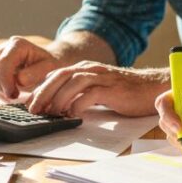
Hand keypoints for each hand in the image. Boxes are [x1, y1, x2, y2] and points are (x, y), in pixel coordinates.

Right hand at [0, 36, 60, 99]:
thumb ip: (35, 73)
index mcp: (17, 44)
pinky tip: (8, 94)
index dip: (5, 80)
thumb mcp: (50, 69)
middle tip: (12, 97)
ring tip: (12, 97)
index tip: (13, 94)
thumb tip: (18, 80)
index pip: (3, 62)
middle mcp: (3, 48)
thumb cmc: (49, 66)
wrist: (47, 65)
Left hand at [27, 62, 166, 116]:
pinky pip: (92, 93)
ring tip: (51, 112)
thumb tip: (58, 107)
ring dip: (59, 98)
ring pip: (74, 82)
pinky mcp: (113, 88)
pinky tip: (73, 114)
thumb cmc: (123, 92)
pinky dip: (79, 103)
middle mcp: (92, 69)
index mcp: (85, 69)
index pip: (56, 74)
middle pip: (61, 76)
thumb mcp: (97, 90)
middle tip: (34, 109)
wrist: (151, 87)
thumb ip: (80, 93)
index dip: (41, 88)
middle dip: (44, 92)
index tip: (30, 103)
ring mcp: (102, 77)